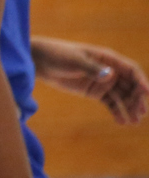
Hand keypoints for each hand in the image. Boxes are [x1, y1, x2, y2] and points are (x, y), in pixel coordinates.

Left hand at [33, 37, 148, 124]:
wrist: (40, 61)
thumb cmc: (57, 55)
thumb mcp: (74, 61)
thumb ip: (91, 68)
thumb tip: (109, 75)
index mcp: (107, 58)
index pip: (131, 70)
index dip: (140, 81)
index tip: (147, 93)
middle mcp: (109, 70)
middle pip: (130, 85)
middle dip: (137, 99)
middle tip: (141, 113)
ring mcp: (102, 81)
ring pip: (122, 96)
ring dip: (129, 108)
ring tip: (134, 122)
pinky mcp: (94, 91)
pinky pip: (110, 102)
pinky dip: (117, 111)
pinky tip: (122, 122)